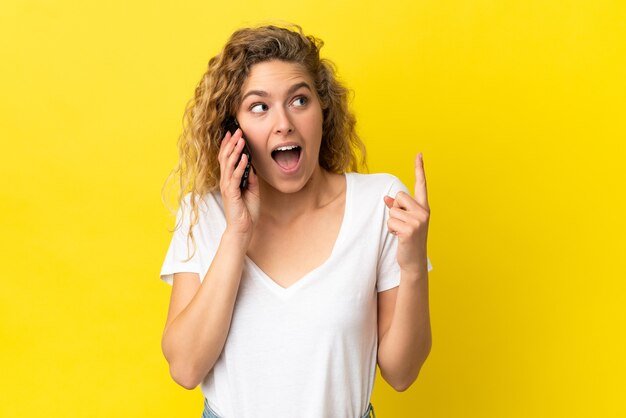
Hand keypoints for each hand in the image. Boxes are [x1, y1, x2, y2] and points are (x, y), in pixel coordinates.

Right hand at [218, 129, 259, 238]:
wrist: (243, 228)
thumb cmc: (246, 211)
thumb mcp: (252, 190)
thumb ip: (250, 178)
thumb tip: (251, 166)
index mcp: (229, 180)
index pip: (226, 158)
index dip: (229, 145)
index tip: (232, 133)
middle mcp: (226, 181)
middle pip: (226, 157)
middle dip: (231, 143)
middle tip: (237, 130)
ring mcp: (227, 186)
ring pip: (229, 164)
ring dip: (235, 151)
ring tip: (240, 140)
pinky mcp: (231, 193)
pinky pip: (235, 176)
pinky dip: (240, 166)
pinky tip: (245, 157)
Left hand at [384, 153, 429, 275]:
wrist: (413, 261)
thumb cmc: (408, 239)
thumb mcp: (405, 221)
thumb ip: (398, 208)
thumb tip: (386, 198)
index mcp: (424, 207)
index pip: (421, 184)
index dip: (419, 168)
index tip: (419, 154)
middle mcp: (424, 212)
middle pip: (399, 196)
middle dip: (395, 208)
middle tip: (402, 223)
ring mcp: (418, 221)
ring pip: (392, 210)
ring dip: (392, 222)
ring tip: (401, 232)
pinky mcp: (410, 230)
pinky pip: (390, 221)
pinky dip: (391, 229)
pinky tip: (399, 237)